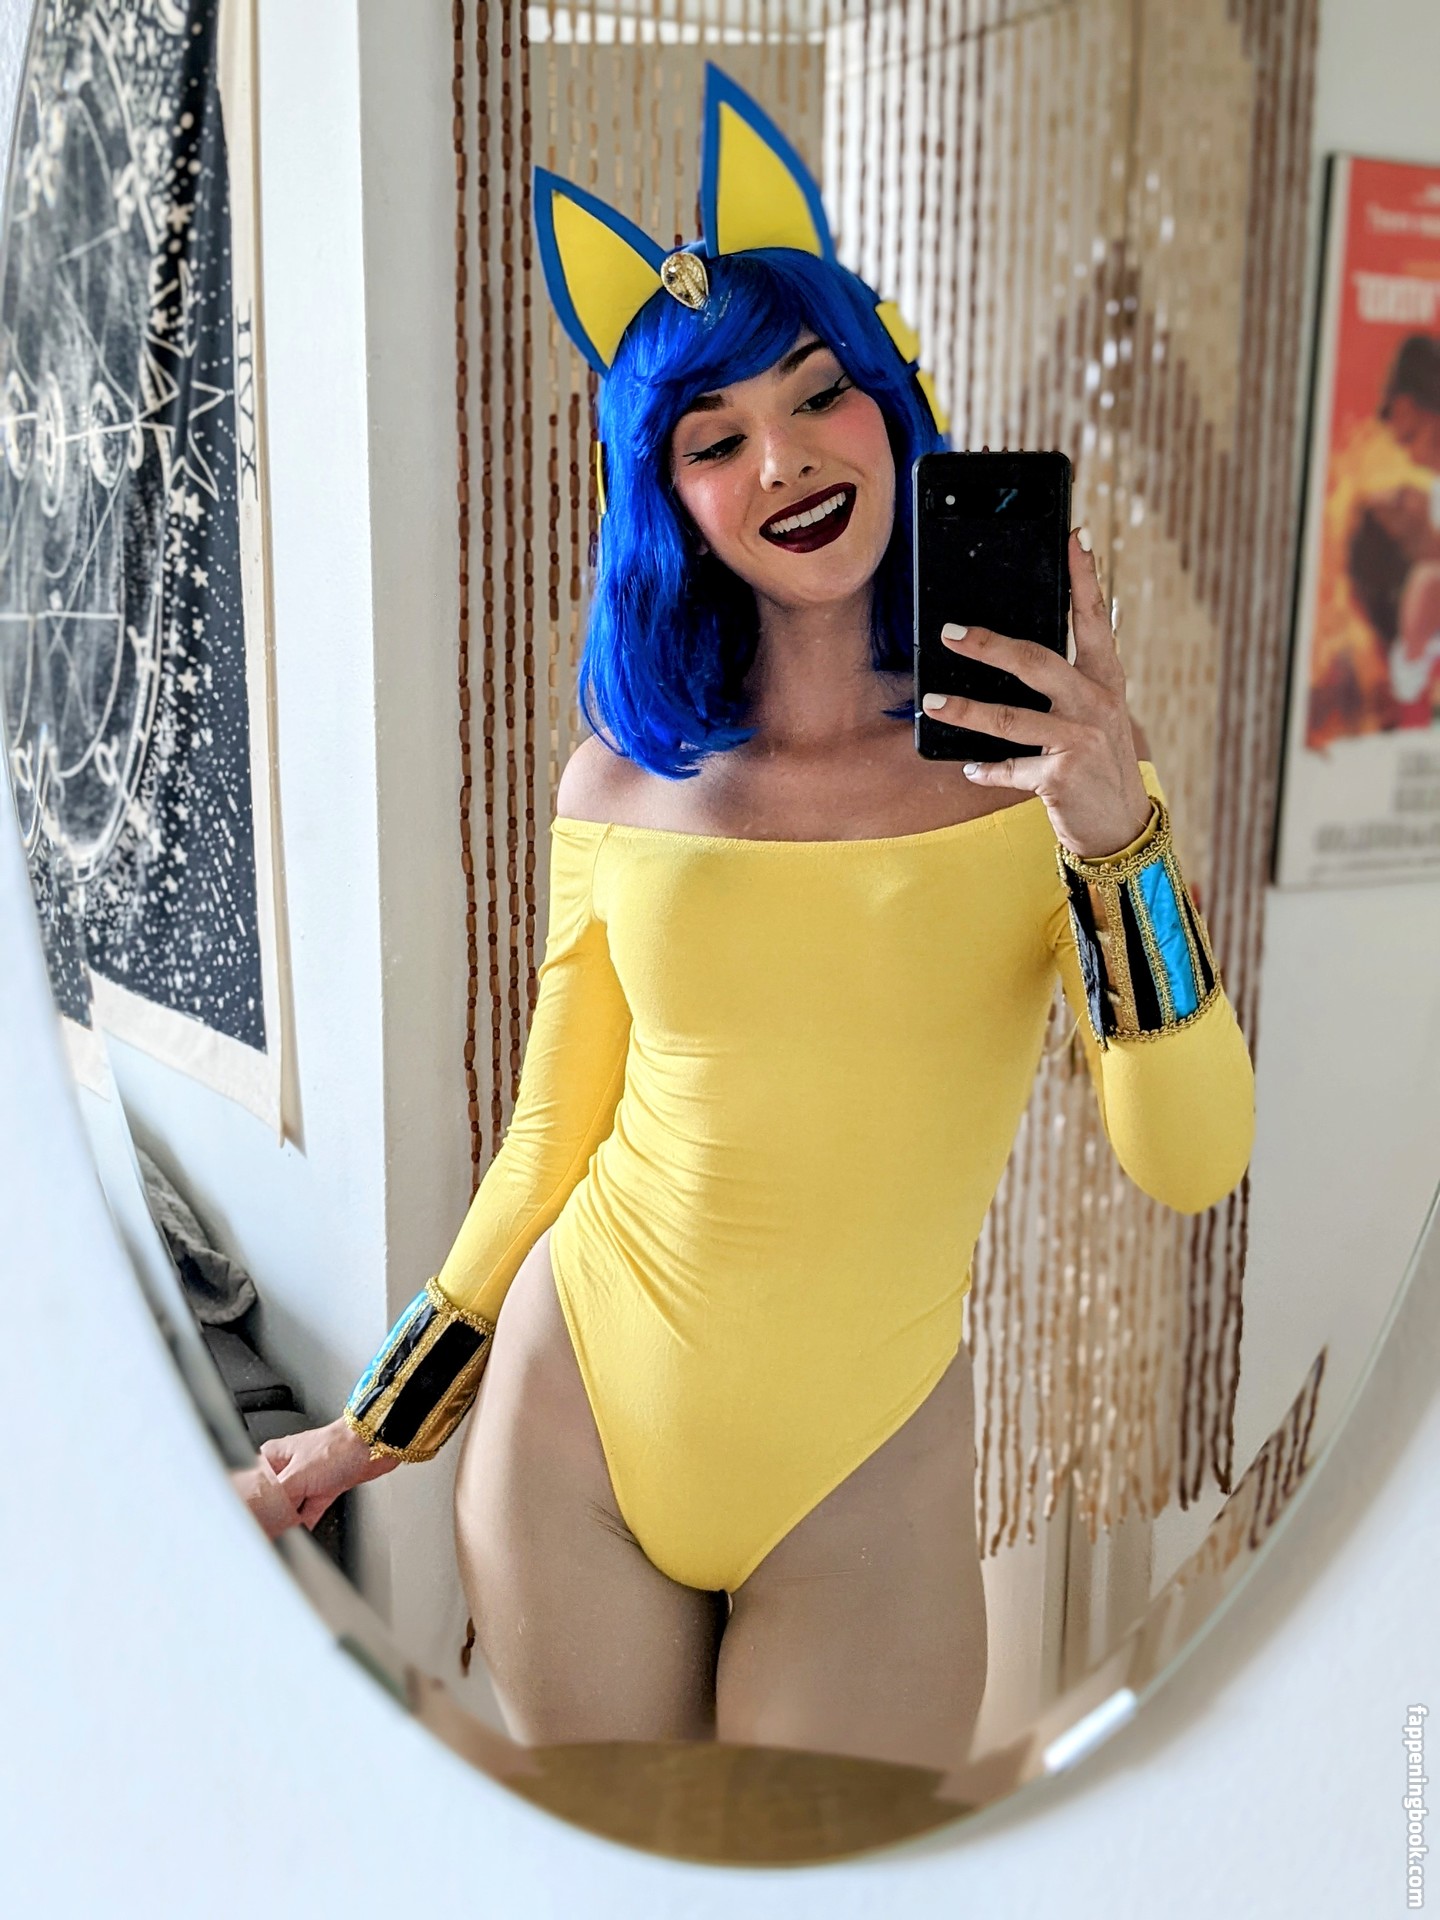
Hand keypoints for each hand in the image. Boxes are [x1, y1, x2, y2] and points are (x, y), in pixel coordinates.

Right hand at [259, 1415, 397, 1531]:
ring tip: (278, 1539)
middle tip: (265, 1535)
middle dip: (270, 1516)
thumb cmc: (337, 1447)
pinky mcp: (325, 1488)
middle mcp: (289, 1466)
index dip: (252, 1505)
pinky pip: (308, 1511)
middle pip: (273, 1498)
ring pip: (291, 1506)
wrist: (372, 1446)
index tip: (250, 1524)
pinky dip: (303, 1524)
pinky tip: (296, 1537)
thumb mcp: (296, 1476)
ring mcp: (308, 1478)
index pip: (254, 1484)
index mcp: (274, 1456)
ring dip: (286, 1522)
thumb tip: (259, 1518)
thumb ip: (274, 1500)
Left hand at [920, 527, 1153, 858]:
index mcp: (1106, 681)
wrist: (1121, 827)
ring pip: (1012, 717)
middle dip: (990, 645)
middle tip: (951, 632)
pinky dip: (988, 768)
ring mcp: (1081, 739)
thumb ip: (1067, 686)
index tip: (1076, 536)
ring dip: (967, 709)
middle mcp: (1097, 704)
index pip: (1095, 619)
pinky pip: (1011, 767)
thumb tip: (1012, 654)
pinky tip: (969, 766)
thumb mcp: (1094, 717)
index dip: (1086, 576)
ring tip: (933, 702)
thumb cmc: (1098, 764)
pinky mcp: (1062, 776)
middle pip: (1038, 661)